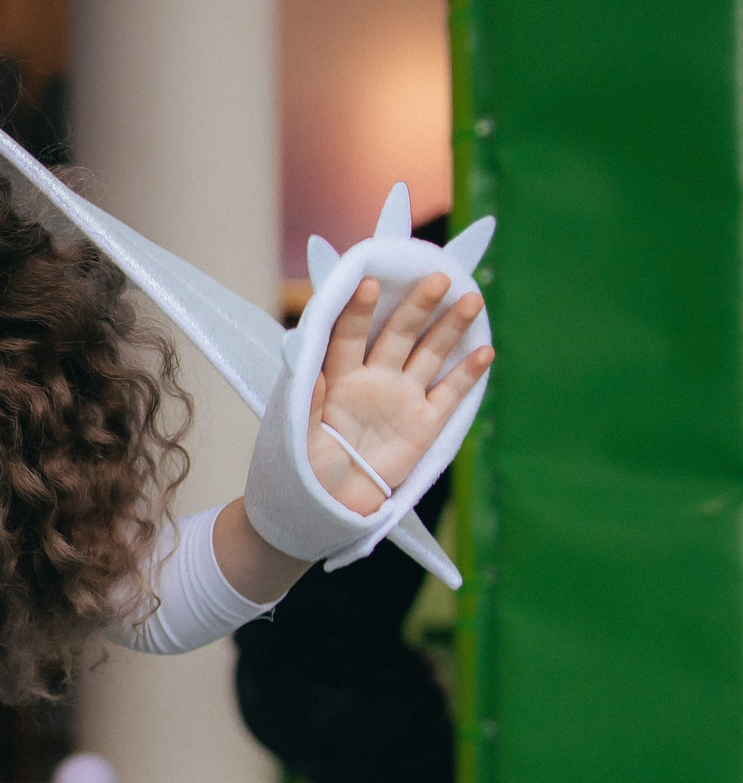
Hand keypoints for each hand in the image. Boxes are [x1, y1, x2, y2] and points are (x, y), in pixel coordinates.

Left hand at [307, 274, 493, 515]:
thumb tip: (310, 368)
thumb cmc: (305, 466)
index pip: (351, 336)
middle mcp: (374, 379)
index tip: (367, 282)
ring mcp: (402, 398)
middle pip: (399, 334)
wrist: (329, 504)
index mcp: (339, 377)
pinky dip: (467, 374)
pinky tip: (484, 351)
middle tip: (437, 277)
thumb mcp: (298, 435)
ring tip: (470, 300)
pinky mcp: (425, 424)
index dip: (359, 310)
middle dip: (417, 306)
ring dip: (450, 328)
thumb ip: (308, 401)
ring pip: (430, 354)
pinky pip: (450, 394)